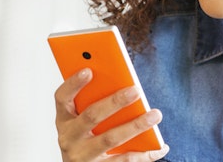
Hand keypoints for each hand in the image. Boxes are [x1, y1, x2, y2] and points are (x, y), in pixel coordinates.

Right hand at [54, 68, 169, 160]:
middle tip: (136, 90)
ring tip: (155, 115)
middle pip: (91, 116)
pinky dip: (145, 154)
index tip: (88, 70)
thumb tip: (122, 84)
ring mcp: (83, 156)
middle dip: (115, 101)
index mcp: (64, 120)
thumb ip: (92, 103)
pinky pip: (124, 160)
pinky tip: (160, 146)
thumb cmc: (85, 139)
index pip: (62, 98)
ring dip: (135, 125)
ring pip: (111, 138)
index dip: (73, 84)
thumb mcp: (80, 122)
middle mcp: (69, 138)